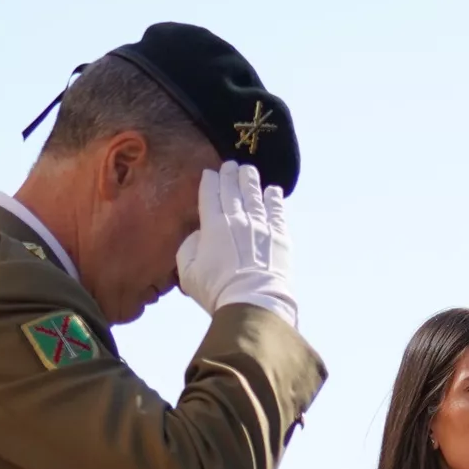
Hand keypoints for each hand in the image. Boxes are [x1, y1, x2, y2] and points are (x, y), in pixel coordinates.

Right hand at [172, 161, 295, 322]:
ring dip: (250, 180)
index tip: (210, 173)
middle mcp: (237, 219)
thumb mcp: (188, 271)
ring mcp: (261, 225)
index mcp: (213, 226)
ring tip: (248, 171)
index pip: (210, 196)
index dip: (210, 182)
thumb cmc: (217, 290)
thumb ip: (188, 248)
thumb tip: (199, 234)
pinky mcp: (280, 235)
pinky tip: (273, 191)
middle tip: (230, 165)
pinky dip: (274, 198)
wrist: (253, 302)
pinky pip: (277, 210)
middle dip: (230, 175)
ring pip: (254, 195)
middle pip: (232, 190)